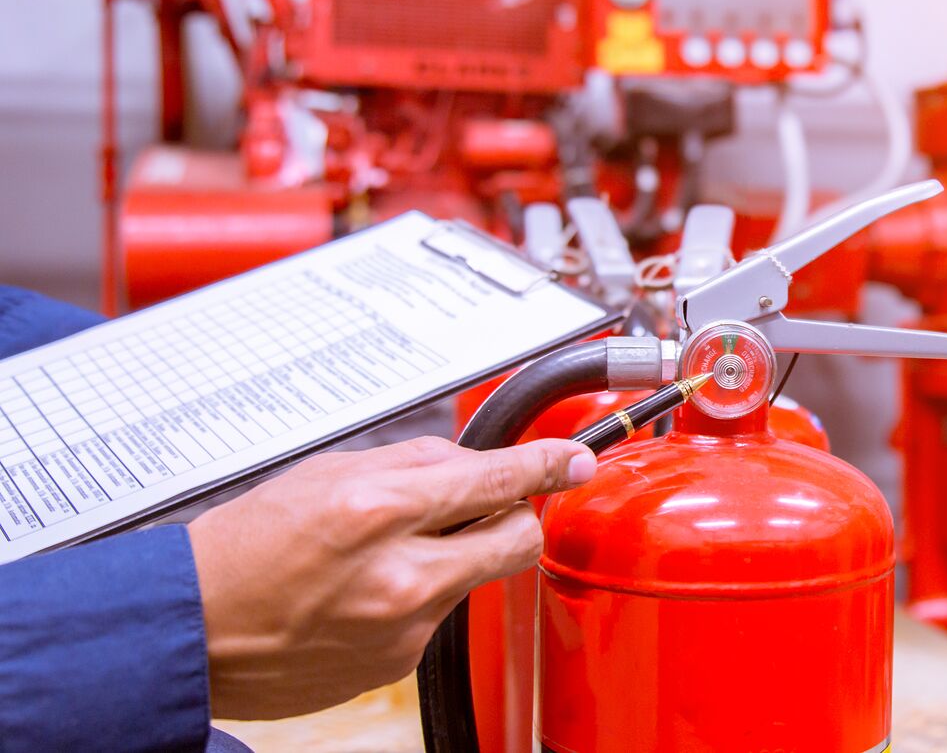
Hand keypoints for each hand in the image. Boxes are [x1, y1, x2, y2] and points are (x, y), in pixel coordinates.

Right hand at [188, 434, 596, 719]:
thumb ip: (414, 463)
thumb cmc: (245, 546)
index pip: (498, 479)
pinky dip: (417, 597)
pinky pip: (437, 616)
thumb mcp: (328, 472)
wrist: (191, 630)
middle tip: (480, 507)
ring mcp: (404, 626)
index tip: (576, 462)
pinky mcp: (397, 665)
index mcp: (380, 510)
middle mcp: (402, 574)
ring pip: (476, 577)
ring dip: (452, 558)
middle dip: (512, 516)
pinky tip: (364, 594)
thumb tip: (476, 463)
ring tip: (384, 555)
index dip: (549, 466)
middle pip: (517, 537)